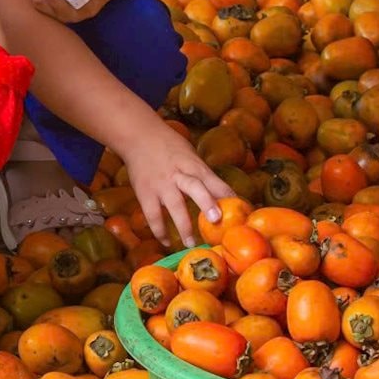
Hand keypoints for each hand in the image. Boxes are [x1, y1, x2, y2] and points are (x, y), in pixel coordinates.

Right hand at [122, 122, 231, 249]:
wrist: (138, 135)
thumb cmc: (169, 146)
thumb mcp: (189, 155)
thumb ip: (202, 175)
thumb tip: (224, 197)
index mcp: (193, 164)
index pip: (213, 179)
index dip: (226, 193)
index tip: (240, 209)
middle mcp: (178, 174)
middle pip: (194, 187)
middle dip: (206, 203)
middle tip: (217, 220)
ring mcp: (161, 184)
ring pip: (174, 204)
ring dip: (183, 225)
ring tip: (191, 243)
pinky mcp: (144, 193)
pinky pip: (152, 214)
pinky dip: (159, 230)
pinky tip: (166, 242)